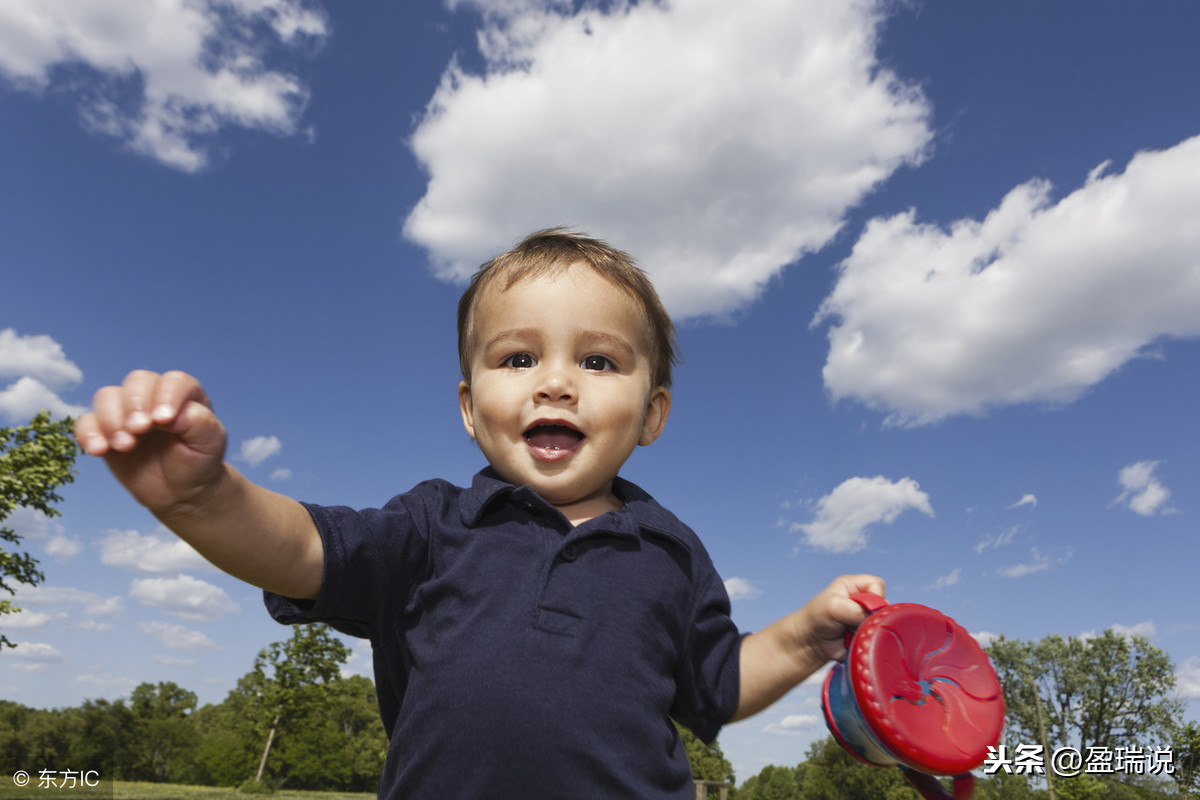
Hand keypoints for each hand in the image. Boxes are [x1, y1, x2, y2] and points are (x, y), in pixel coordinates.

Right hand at [75, 370, 227, 515]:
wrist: (181, 492)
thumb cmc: (198, 462)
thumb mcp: (210, 443)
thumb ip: (199, 422)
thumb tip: (170, 414)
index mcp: (185, 395)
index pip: (174, 382)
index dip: (166, 395)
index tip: (163, 420)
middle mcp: (154, 397)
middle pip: (137, 381)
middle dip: (134, 403)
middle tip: (139, 430)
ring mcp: (127, 412)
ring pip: (107, 396)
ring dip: (111, 419)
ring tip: (125, 445)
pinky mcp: (106, 431)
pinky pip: (86, 422)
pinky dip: (88, 433)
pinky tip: (98, 450)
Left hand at [800, 574, 885, 663]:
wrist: (810, 643)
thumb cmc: (816, 618)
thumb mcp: (833, 606)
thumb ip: (855, 609)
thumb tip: (872, 618)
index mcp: (854, 585)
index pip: (877, 585)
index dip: (874, 597)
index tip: (860, 608)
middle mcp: (862, 600)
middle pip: (883, 605)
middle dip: (870, 616)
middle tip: (852, 622)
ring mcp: (865, 617)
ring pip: (881, 622)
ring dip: (867, 629)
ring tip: (849, 631)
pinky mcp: (866, 633)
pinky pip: (877, 637)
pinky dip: (866, 640)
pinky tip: (852, 640)